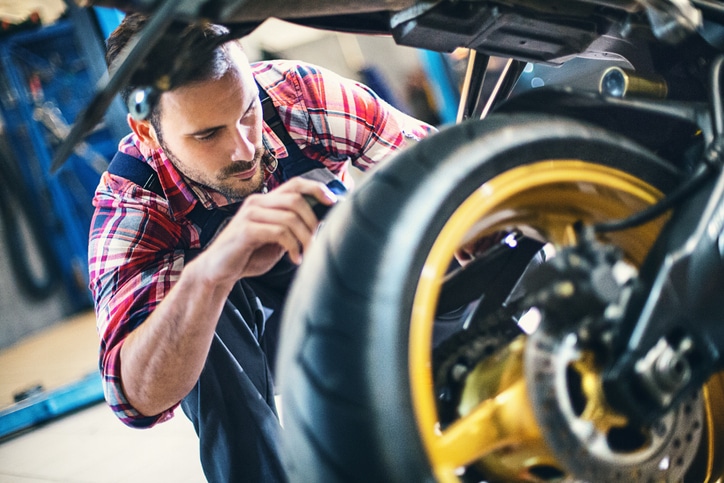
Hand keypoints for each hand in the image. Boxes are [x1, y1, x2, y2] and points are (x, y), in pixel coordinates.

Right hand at [197, 177, 337, 285]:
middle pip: (296, 200)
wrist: (219, 270)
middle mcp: (257, 202)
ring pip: (290, 217)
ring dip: (305, 238)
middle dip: (313, 221)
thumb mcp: (276, 238)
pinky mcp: (246, 230)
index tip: (333, 201)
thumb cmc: (249, 254)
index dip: (316, 188)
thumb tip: (321, 223)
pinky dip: (293, 246)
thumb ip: (292, 228)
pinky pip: (279, 232)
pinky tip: (295, 259)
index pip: (295, 184)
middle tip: (316, 242)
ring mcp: (250, 214)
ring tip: (306, 254)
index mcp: (265, 201)